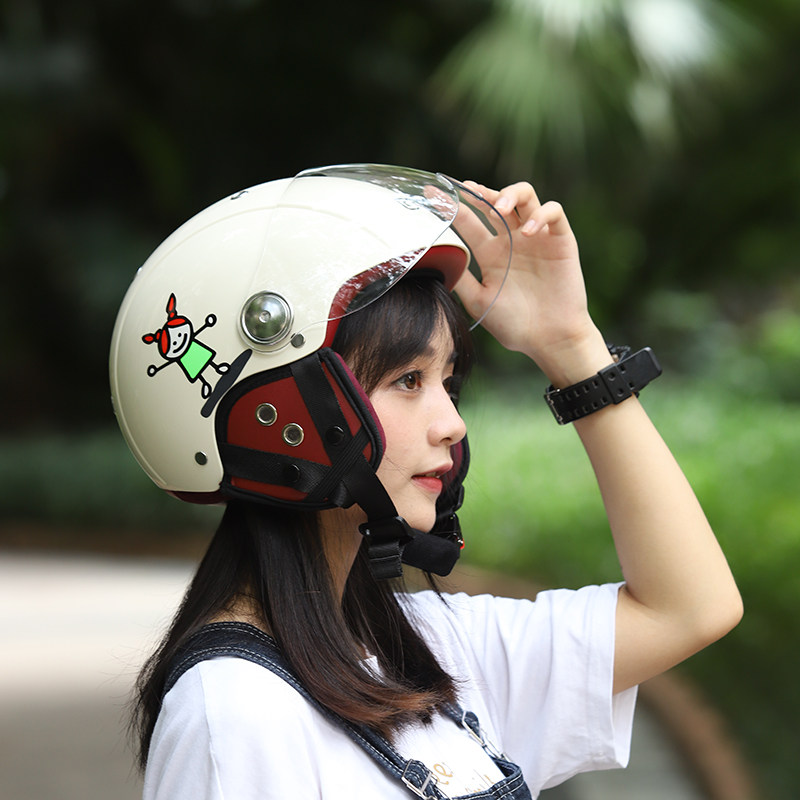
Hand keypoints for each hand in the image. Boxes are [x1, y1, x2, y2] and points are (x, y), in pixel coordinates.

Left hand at [453, 180, 609, 384]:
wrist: (549, 340)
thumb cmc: (515, 324)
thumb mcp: (479, 301)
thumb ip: (461, 277)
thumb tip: (435, 257)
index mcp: (491, 253)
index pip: (469, 220)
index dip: (451, 205)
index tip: (432, 192)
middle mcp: (512, 240)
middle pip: (495, 200)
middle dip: (480, 192)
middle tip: (467, 190)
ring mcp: (537, 237)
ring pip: (525, 196)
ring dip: (510, 194)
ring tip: (498, 207)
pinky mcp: (560, 240)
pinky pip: (554, 212)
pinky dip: (542, 214)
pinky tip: (528, 231)